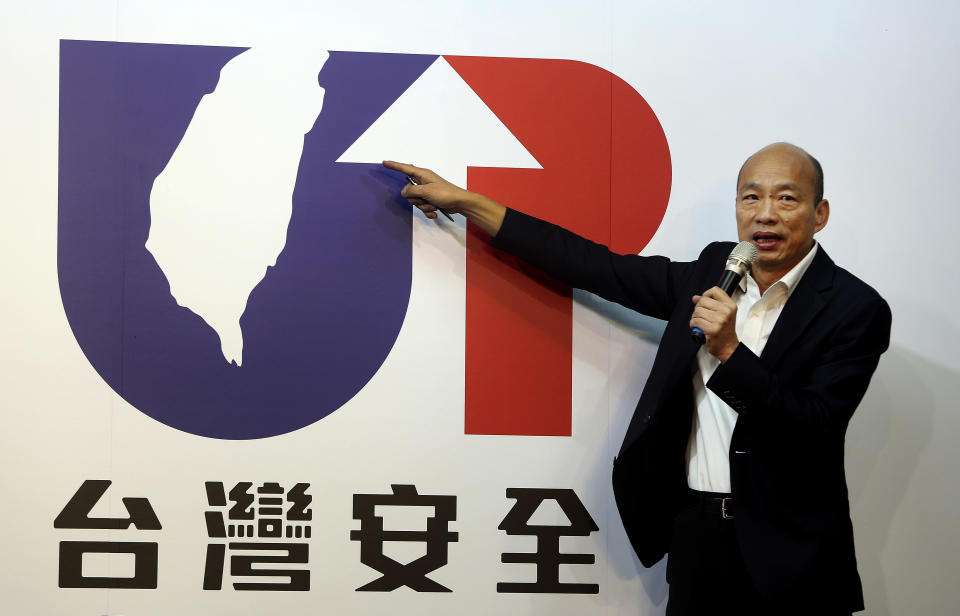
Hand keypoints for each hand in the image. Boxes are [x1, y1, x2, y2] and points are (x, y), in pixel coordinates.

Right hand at [382, 160, 506, 235]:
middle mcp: (423, 182)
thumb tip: (404, 192)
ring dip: (424, 206)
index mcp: (422, 175)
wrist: (460, 203)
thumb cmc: (446, 194)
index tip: (384, 162)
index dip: (394, 165)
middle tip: (426, 200)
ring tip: (434, 205)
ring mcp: (427, 191)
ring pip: (415, 201)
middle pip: (408, 191)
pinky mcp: (430, 200)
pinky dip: (428, 211)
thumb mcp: (426, 191)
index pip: (404, 168)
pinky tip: (435, 212)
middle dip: (416, 200)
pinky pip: (422, 207)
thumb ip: (412, 191)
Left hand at [690, 287, 738, 361]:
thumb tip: (695, 297)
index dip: (706, 295)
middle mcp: (726, 311)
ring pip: (697, 311)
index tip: (704, 302)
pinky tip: (698, 327)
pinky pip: (695, 321)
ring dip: (695, 317)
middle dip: (698, 308)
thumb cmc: (725, 331)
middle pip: (703, 301)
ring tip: (701, 322)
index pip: (715, 290)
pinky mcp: (713, 329)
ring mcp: (720, 320)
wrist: (728, 347)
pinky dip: (693, 324)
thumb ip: (709, 303)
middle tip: (701, 316)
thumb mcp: (722, 314)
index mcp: (730, 305)